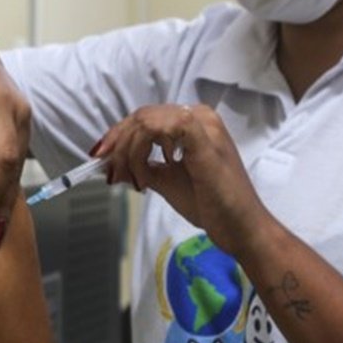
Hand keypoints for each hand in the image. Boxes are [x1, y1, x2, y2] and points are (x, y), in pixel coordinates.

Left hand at [95, 104, 273, 260]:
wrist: (240, 226)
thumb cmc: (211, 205)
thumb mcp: (167, 181)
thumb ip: (143, 168)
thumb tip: (114, 165)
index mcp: (194, 122)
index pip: (146, 118)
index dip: (118, 136)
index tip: (101, 159)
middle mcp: (200, 115)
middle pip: (141, 116)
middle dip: (117, 144)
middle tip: (110, 173)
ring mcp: (203, 123)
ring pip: (144, 121)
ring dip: (128, 152)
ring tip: (134, 182)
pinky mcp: (202, 136)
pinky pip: (156, 129)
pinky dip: (140, 153)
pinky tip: (145, 177)